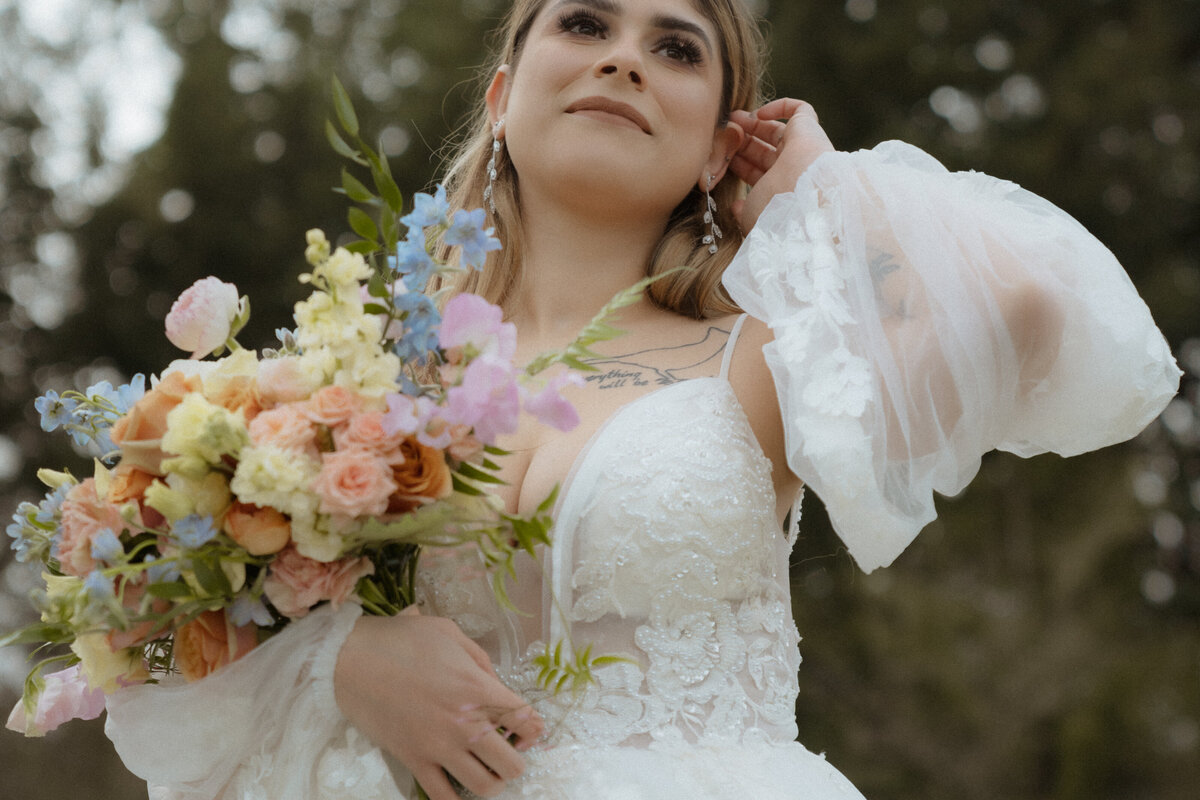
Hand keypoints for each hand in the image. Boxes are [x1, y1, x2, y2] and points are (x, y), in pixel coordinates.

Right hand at [334, 609, 543, 799]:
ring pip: (485, 787)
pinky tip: (457, 783)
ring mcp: (439, 747)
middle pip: (512, 763)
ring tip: (484, 767)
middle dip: (517, 759)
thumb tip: (495, 683)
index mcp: (478, 688)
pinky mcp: (414, 761)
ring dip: (492, 780)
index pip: (526, 720)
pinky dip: (457, 798)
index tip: (528, 728)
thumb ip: (480, 660)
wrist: (351, 659)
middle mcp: (465, 724)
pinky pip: (443, 797)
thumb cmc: (401, 639)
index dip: (534, 728)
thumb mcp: (449, 633)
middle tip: (507, 749)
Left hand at [728, 99, 835, 232]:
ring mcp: (802, 150)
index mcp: (780, 192)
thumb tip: (736, 206)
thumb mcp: (750, 216)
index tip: (719, 156)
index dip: (739, 164)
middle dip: (742, 142)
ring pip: (776, 131)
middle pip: (764, 151)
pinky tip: (759, 114)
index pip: (757, 173)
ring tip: (731, 118)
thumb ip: (742, 211)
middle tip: (723, 133)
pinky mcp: (810, 130)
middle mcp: (792, 171)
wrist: (805, 202)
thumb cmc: (775, 213)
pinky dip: (780, 107)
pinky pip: (800, 110)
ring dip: (753, 124)